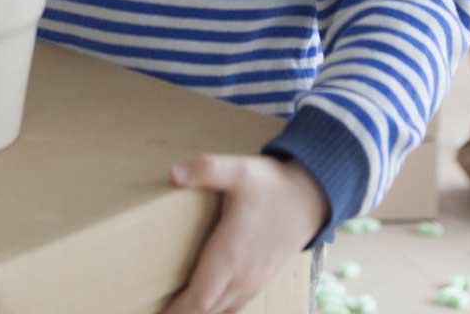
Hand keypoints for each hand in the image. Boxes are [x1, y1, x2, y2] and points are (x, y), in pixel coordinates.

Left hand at [161, 153, 328, 313]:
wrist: (311, 197)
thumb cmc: (272, 186)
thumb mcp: (240, 170)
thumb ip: (207, 170)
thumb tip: (174, 173)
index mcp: (231, 257)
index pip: (199, 301)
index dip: (177, 312)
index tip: (158, 312)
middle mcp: (241, 277)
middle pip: (206, 311)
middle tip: (160, 308)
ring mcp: (252, 282)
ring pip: (221, 311)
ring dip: (199, 312)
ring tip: (177, 307)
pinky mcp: (260, 280)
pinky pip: (234, 307)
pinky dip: (216, 310)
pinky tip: (206, 303)